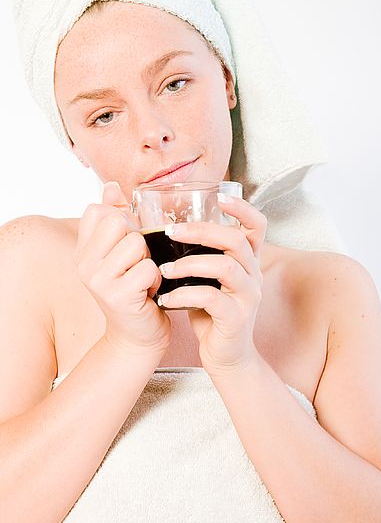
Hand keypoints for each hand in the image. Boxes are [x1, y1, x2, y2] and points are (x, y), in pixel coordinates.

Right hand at [75, 181, 170, 364]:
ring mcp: (97, 280)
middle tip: (138, 263)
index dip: (123, 220)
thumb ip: (115, 217)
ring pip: (136, 243)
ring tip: (143, 278)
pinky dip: (155, 279)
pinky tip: (149, 292)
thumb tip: (111, 185)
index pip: (99, 210)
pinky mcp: (117, 295)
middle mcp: (83, 263)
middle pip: (119, 222)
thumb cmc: (134, 290)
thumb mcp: (120, 253)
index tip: (127, 245)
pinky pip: (148, 267)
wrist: (137, 336)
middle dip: (139, 240)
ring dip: (149, 260)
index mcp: (83, 249)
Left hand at [157, 194, 266, 374]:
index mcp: (248, 262)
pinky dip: (184, 295)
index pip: (257, 226)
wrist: (226, 357)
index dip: (243, 209)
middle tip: (172, 231)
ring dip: (190, 263)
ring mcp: (248, 297)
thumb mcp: (209, 280)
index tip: (221, 195)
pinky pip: (211, 299)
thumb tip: (168, 230)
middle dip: (202, 231)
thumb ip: (200, 257)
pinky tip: (166, 298)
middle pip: (236, 240)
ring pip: (225, 267)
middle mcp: (253, 275)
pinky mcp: (236, 319)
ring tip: (164, 268)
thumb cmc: (213, 314)